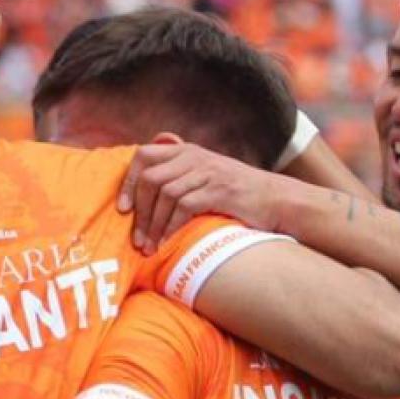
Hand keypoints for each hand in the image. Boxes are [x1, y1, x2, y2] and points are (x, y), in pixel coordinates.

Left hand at [116, 140, 294, 254]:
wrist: (277, 200)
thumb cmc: (236, 193)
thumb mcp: (205, 174)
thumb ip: (178, 171)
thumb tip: (145, 178)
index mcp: (187, 151)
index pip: (143, 155)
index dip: (128, 181)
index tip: (122, 209)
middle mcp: (195, 157)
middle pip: (150, 178)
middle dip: (139, 212)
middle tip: (136, 239)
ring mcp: (208, 173)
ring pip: (165, 194)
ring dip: (152, 225)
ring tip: (148, 247)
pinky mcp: (219, 191)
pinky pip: (184, 207)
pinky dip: (170, 228)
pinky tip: (166, 244)